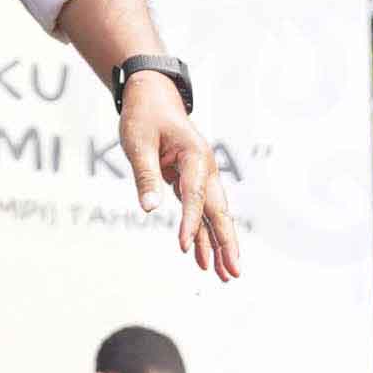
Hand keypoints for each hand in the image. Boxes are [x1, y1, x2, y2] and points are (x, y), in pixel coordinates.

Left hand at [120, 79, 239, 281]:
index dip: (189, 222)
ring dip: (219, 246)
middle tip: (233, 272)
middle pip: (218, 211)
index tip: (183, 248)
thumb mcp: (138, 143)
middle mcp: (205, 168)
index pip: (193, 195)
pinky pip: (200, 215)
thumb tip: (149, 208)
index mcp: (195, 155)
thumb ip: (145, 175)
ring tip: (226, 277)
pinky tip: (203, 262)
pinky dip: (202, 237)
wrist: (152, 96)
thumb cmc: (144, 116)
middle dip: (226, 243)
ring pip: (213, 217)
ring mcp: (201, 177)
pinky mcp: (192, 184)